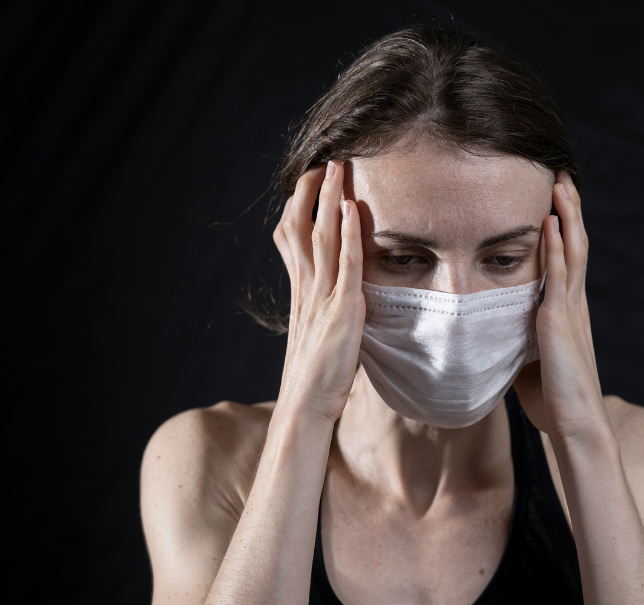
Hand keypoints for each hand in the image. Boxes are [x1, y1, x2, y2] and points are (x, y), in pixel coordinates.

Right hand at [272, 161, 363, 423]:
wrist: (307, 406)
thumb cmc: (318, 375)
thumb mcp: (321, 331)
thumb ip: (327, 308)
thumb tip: (342, 295)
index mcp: (301, 290)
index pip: (291, 237)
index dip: (299, 205)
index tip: (309, 179)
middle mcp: (306, 287)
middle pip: (301, 226)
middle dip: (310, 191)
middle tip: (323, 160)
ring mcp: (322, 297)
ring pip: (321, 237)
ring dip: (329, 199)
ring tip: (338, 168)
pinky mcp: (342, 311)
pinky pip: (346, 265)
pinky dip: (348, 235)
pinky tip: (352, 209)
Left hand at [513, 172, 610, 442]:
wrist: (575, 423)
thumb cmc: (553, 399)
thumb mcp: (530, 359)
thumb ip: (518, 339)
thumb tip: (495, 333)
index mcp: (567, 311)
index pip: (568, 258)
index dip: (565, 226)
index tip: (557, 197)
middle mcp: (573, 304)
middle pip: (574, 244)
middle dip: (570, 209)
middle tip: (563, 175)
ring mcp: (570, 310)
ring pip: (571, 251)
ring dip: (567, 216)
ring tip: (561, 184)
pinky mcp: (559, 321)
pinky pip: (558, 276)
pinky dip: (555, 247)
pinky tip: (549, 223)